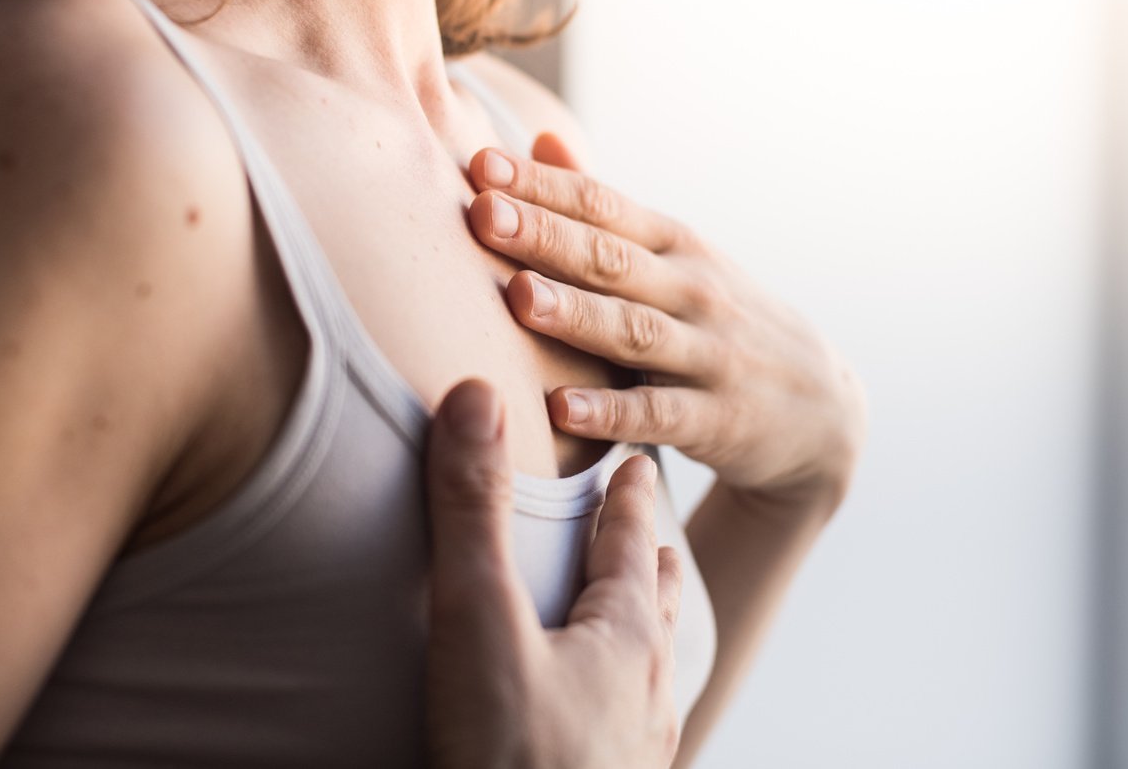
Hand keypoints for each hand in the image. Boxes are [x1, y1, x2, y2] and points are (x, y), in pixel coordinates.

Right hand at [425, 379, 681, 768]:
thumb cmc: (509, 762)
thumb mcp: (478, 620)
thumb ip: (471, 510)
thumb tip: (476, 394)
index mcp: (623, 638)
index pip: (633, 542)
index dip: (630, 497)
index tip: (634, 462)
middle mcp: (641, 695)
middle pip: (656, 607)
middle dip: (648, 561)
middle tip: (649, 530)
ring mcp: (630, 755)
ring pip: (647, 675)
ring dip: (637, 634)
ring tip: (628, 623)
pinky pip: (621, 733)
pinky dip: (613, 703)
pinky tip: (592, 726)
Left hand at [465, 135, 867, 513]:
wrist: (821, 409)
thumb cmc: (719, 321)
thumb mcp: (674, 257)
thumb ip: (603, 208)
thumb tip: (539, 141)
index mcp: (673, 246)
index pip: (602, 206)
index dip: (543, 185)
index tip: (480, 166)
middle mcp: (692, 290)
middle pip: (611, 258)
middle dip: (546, 235)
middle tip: (483, 215)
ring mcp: (708, 354)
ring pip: (634, 331)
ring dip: (575, 314)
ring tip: (518, 299)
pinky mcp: (717, 419)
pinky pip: (658, 415)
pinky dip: (610, 412)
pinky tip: (560, 409)